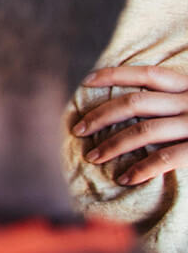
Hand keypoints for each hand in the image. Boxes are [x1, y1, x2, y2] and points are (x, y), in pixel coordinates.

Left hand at [74, 65, 187, 185]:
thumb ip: (174, 98)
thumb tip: (132, 103)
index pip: (147, 74)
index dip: (115, 74)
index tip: (84, 80)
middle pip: (135, 103)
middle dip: (101, 116)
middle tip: (78, 130)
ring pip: (144, 131)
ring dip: (112, 145)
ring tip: (92, 157)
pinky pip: (165, 158)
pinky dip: (142, 169)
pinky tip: (125, 178)